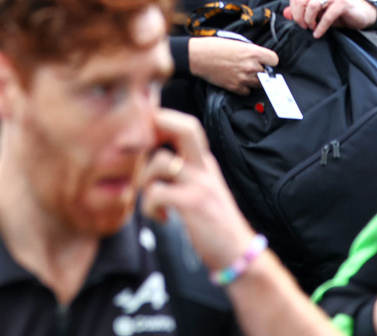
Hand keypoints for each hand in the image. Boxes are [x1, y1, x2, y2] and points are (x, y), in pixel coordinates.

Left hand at [141, 109, 257, 271]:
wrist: (236, 253)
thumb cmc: (211, 222)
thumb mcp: (199, 188)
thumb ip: (180, 170)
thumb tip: (146, 157)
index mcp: (203, 162)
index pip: (186, 126)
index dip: (162, 122)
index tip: (142, 139)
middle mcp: (204, 167)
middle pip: (186, 128)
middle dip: (158, 128)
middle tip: (140, 150)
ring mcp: (200, 184)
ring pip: (160, 161)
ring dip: (144, 181)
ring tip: (151, 200)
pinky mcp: (193, 203)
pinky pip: (156, 192)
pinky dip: (149, 206)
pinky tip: (161, 217)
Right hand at [188, 36, 278, 93]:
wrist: (196, 56)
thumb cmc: (212, 46)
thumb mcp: (235, 42)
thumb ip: (249, 50)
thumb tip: (257, 57)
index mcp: (252, 52)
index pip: (274, 60)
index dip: (269, 60)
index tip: (265, 61)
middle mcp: (251, 66)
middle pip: (267, 74)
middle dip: (261, 71)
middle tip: (251, 68)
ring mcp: (244, 78)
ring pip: (259, 84)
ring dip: (253, 80)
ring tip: (244, 75)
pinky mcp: (235, 87)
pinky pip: (247, 91)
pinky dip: (244, 88)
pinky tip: (237, 81)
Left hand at [285, 0, 376, 37]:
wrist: (360, 13)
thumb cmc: (336, 13)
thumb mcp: (316, 13)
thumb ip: (300, 12)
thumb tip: (286, 13)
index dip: (294, 10)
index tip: (298, 22)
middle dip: (299, 16)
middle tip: (304, 26)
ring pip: (312, 5)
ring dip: (309, 20)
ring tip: (312, 28)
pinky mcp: (343, 3)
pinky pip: (327, 15)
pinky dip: (320, 26)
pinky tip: (318, 33)